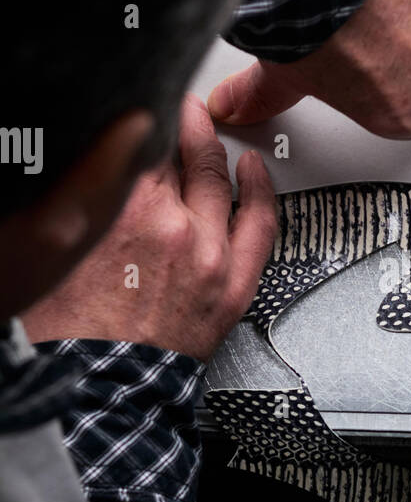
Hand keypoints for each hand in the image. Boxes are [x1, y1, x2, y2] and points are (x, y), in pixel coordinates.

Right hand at [22, 98, 275, 360]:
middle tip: (175, 111)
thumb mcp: (59, 247)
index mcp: (122, 212)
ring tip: (206, 129)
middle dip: (177, 128)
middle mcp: (172, 226)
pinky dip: (260, 190)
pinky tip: (255, 171)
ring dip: (213, 148)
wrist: (103, 392)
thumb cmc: (73, 332)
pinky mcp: (234, 284)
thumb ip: (81, 201)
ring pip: (218, 180)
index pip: (142, 142)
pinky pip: (260, 224)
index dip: (143, 121)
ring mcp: (210, 254)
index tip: (144, 109)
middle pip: (182, 155)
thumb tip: (88, 173)